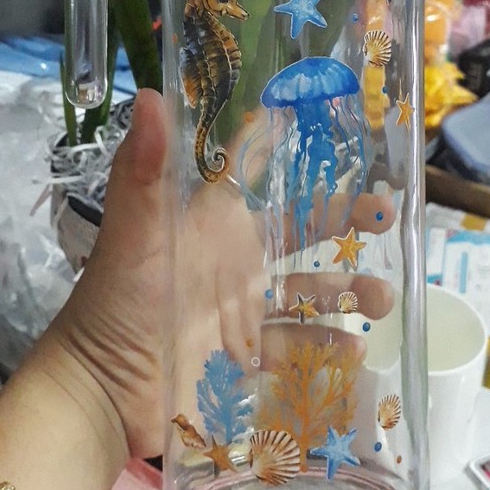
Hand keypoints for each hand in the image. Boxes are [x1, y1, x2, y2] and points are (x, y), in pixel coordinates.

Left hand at [45, 88, 395, 459]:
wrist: (101, 393)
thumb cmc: (116, 303)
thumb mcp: (133, 235)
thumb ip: (144, 172)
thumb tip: (149, 96)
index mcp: (210, 221)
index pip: (254, 172)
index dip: (291, 150)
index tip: (338, 130)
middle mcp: (233, 259)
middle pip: (299, 230)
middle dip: (345, 219)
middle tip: (388, 214)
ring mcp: (242, 309)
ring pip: (306, 293)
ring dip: (346, 291)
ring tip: (383, 299)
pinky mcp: (245, 356)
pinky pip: (295, 348)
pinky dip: (326, 350)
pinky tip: (356, 352)